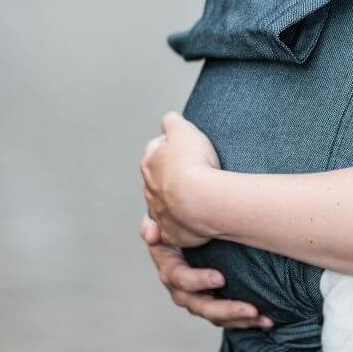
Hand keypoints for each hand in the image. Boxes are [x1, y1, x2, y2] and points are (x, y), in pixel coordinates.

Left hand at [140, 111, 221, 247]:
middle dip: (171, 177)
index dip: (170, 149)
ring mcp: (160, 212)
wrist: (201, 200)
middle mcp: (150, 189)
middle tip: (192, 173)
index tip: (184, 149)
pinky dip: (180, 226)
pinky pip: (173, 230)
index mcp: (150, 163)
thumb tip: (168, 119)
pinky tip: (192, 221)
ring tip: (194, 198)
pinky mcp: (172, 232)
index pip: (155, 151)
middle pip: (158, 180)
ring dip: (174, 202)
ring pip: (163, 206)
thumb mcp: (183, 129)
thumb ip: (172, 121)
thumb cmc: (193, 164)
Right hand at [140, 215, 273, 328]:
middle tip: (250, 308)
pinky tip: (266, 320)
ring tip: (262, 318)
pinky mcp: (213, 301)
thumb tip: (151, 234)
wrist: (191, 230)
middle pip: (199, 305)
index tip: (221, 279)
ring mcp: (197, 297)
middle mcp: (181, 288)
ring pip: (215, 315)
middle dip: (225, 309)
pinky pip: (227, 317)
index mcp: (170, 268)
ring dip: (239, 319)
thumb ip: (154, 224)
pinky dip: (246, 320)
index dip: (198, 281)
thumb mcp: (163, 220)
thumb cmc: (178, 222)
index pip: (180, 279)